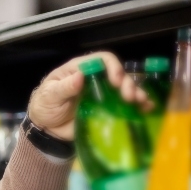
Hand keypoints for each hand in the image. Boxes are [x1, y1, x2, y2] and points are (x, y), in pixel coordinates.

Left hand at [27, 51, 149, 140]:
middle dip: (126, 83)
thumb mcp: (49, 96)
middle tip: (128, 96)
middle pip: (118, 74)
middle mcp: (95, 79)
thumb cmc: (44, 106)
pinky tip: (145, 109)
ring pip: (125, 88)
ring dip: (136, 93)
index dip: (112, 67)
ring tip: (140, 103)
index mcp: (80, 70)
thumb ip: (64, 87)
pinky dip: (137, 106)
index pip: (101, 60)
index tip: (115, 81)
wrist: (45, 129)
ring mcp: (103, 94)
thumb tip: (80, 76)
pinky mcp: (107, 109)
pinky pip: (124, 105)